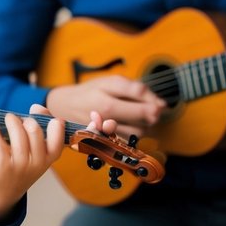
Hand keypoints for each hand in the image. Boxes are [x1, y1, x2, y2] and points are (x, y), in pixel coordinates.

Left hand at [0, 108, 114, 221]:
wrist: (5, 192)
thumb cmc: (24, 166)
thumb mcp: (38, 152)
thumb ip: (41, 129)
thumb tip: (37, 106)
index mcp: (50, 157)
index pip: (58, 136)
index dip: (51, 120)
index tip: (38, 113)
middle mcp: (38, 161)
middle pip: (34, 129)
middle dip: (25, 119)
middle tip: (18, 121)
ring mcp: (20, 164)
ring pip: (17, 132)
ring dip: (10, 120)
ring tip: (7, 119)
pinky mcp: (3, 163)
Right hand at [45, 75, 164, 141]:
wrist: (64, 106)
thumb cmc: (90, 92)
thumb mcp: (110, 82)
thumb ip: (135, 90)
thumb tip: (161, 104)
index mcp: (108, 105)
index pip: (145, 108)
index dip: (156, 104)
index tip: (159, 102)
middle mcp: (107, 123)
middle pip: (144, 122)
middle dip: (152, 114)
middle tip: (150, 108)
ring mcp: (107, 135)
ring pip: (139, 132)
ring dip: (145, 123)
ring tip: (137, 113)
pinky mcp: (106, 143)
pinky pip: (130, 140)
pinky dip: (134, 131)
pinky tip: (128, 123)